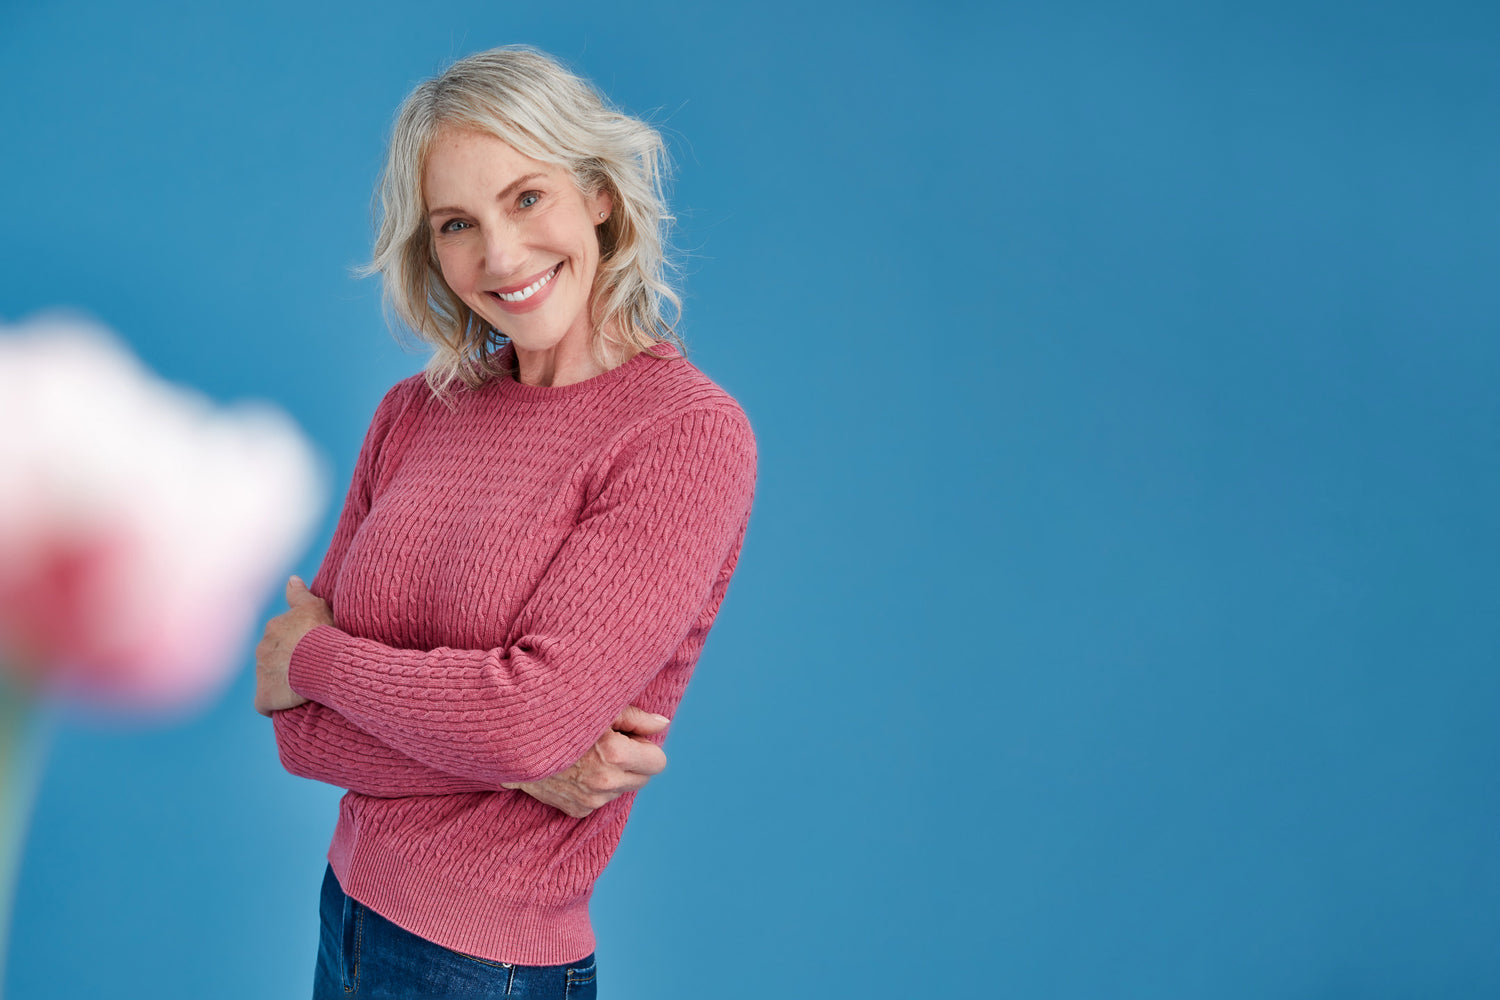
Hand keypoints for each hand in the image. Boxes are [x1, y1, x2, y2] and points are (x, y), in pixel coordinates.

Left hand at [254, 576, 333, 716]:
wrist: (324, 663)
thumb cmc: (324, 633)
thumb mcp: (316, 607)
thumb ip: (299, 594)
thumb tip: (291, 578)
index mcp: (274, 627)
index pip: (280, 635)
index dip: (296, 643)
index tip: (310, 649)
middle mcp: (262, 648)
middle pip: (273, 656)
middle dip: (287, 661)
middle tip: (310, 667)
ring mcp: (261, 673)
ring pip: (269, 677)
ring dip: (282, 681)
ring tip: (303, 687)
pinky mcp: (264, 696)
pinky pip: (264, 703)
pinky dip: (272, 704)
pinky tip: (286, 705)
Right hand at [504, 705, 669, 817]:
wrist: (511, 741)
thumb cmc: (558, 715)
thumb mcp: (599, 706)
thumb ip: (637, 717)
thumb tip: (663, 725)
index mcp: (615, 755)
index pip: (658, 762)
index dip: (646, 746)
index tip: (630, 736)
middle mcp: (605, 783)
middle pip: (643, 778)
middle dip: (633, 761)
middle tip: (608, 742)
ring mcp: (590, 800)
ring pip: (622, 789)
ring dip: (613, 774)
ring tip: (587, 753)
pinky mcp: (576, 810)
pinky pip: (600, 799)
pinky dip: (594, 786)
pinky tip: (575, 768)